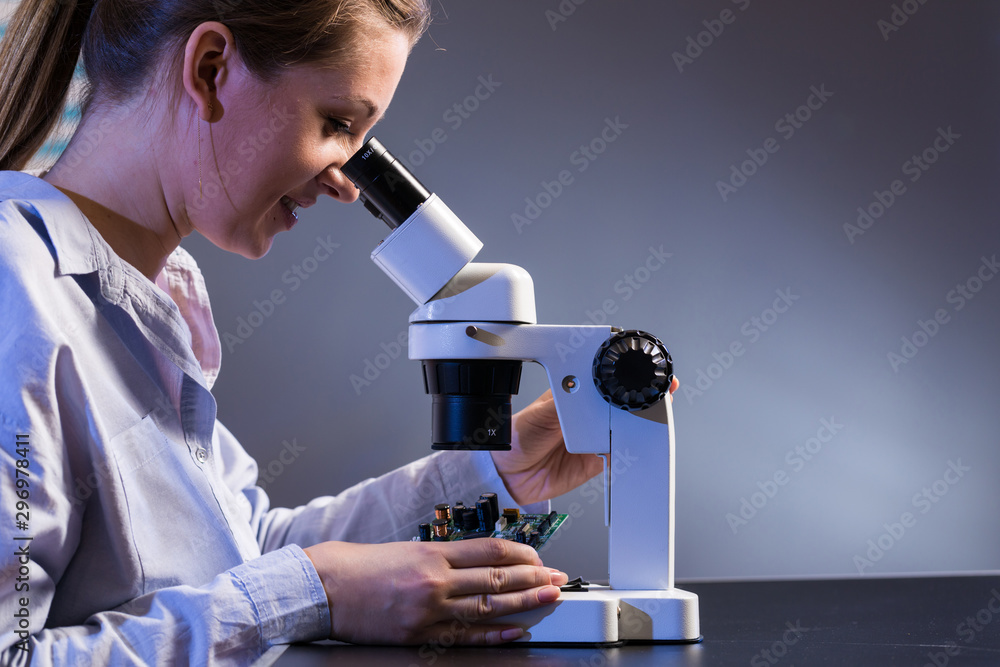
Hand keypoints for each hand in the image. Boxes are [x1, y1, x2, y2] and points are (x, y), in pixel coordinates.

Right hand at [303, 539, 567, 644]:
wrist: (326, 587)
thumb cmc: (363, 566)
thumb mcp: (408, 550)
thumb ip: (444, 557)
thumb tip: (482, 565)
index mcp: (434, 553)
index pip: (490, 551)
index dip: (521, 555)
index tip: (539, 559)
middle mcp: (436, 579)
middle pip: (497, 578)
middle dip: (533, 579)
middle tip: (557, 579)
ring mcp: (429, 609)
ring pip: (488, 606)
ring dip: (524, 604)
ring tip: (549, 600)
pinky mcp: (419, 635)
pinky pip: (465, 636)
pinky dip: (494, 634)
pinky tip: (516, 631)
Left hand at [493, 377, 679, 504]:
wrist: (509, 475)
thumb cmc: (518, 437)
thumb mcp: (541, 413)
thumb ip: (567, 404)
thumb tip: (590, 392)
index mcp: (575, 392)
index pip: (605, 380)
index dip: (625, 376)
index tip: (643, 373)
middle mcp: (588, 414)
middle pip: (622, 404)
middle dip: (640, 401)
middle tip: (654, 399)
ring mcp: (595, 437)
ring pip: (626, 429)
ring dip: (636, 427)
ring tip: (641, 422)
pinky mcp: (597, 461)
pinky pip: (619, 455)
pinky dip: (627, 452)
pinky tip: (627, 447)